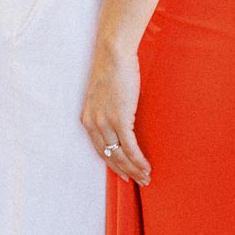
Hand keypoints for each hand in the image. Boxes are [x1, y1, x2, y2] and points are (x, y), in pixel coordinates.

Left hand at [81, 44, 150, 185]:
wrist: (113, 52)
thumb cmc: (112, 67)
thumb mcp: (103, 93)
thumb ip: (108, 109)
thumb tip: (122, 119)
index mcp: (88, 119)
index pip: (101, 150)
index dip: (114, 164)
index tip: (124, 174)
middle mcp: (93, 124)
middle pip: (110, 157)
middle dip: (126, 172)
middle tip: (138, 181)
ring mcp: (105, 122)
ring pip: (120, 155)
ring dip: (134, 169)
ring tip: (146, 177)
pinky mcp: (119, 118)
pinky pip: (129, 147)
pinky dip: (138, 160)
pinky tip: (146, 166)